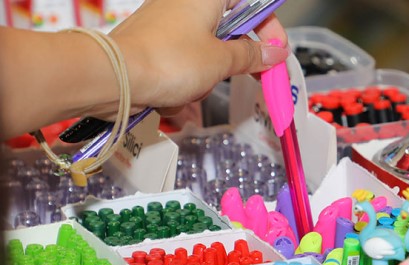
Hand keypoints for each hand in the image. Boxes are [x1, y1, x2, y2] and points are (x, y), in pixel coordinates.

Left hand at [107, 0, 287, 115]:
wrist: (114, 78)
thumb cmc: (166, 60)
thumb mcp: (221, 60)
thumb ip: (252, 55)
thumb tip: (276, 52)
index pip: (252, 3)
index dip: (270, 28)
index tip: (277, 53)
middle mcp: (187, 1)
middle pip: (230, 26)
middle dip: (239, 56)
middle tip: (254, 75)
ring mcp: (168, 20)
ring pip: (207, 47)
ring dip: (210, 72)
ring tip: (199, 88)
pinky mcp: (155, 42)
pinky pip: (185, 59)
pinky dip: (189, 78)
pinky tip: (179, 94)